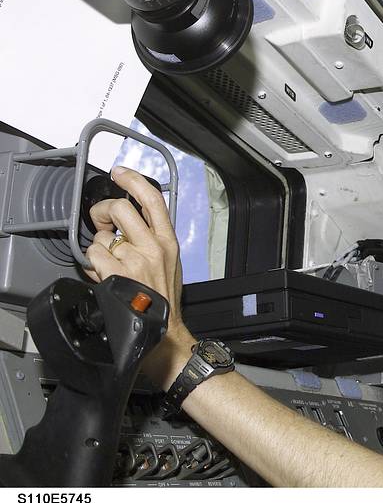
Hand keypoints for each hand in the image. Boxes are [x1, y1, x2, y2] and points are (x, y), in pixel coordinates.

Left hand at [84, 166, 194, 385]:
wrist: (163, 330)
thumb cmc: (164, 298)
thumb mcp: (170, 260)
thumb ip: (151, 238)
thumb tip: (127, 222)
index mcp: (168, 240)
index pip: (152, 199)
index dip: (132, 180)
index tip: (119, 173)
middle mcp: (153, 246)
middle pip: (121, 209)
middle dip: (104, 212)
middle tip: (102, 221)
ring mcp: (135, 260)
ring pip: (102, 235)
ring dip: (99, 246)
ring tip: (108, 260)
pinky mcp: (118, 274)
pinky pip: (93, 255)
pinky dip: (92, 263)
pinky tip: (103, 273)